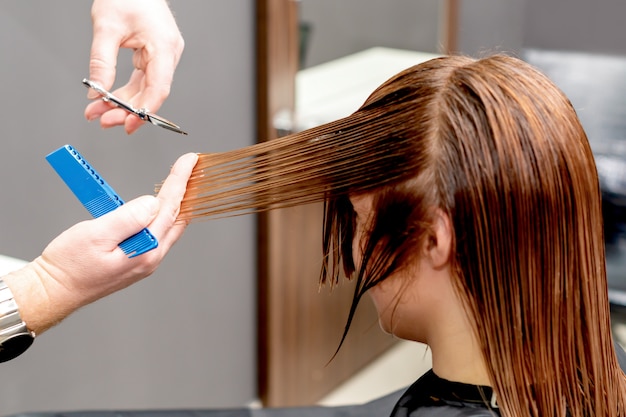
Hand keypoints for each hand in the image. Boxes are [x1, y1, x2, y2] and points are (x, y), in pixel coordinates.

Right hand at [4, 153, 197, 333]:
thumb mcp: (95, 235)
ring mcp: (144, 260)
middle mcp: (150, 258)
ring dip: (176, 202)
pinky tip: (161, 207)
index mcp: (144, 250)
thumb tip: (152, 203)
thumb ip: (127, 218)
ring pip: (169, 226)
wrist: (54, 291)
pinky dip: (163, 215)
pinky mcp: (136, 260)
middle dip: (185, 190)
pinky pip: (157, 233)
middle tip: (192, 168)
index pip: (169, 209)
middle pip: (177, 218)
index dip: (179, 181)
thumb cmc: (69, 266)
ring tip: (182, 182)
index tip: (189, 161)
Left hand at [84, 0, 184, 133]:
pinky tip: (110, 100)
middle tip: (104, 120)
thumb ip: (102, 62)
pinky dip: (126, 91)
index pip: (159, 87)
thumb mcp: (106, 27)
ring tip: (100, 112)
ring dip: (124, 103)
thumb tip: (98, 91)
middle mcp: (168, 54)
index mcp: (164, 46)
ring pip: (145, 89)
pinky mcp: (154, 56)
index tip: (128, 123)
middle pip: (151, 93)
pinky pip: (142, 80)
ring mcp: (163, 56)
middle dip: (127, 110)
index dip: (144, 109)